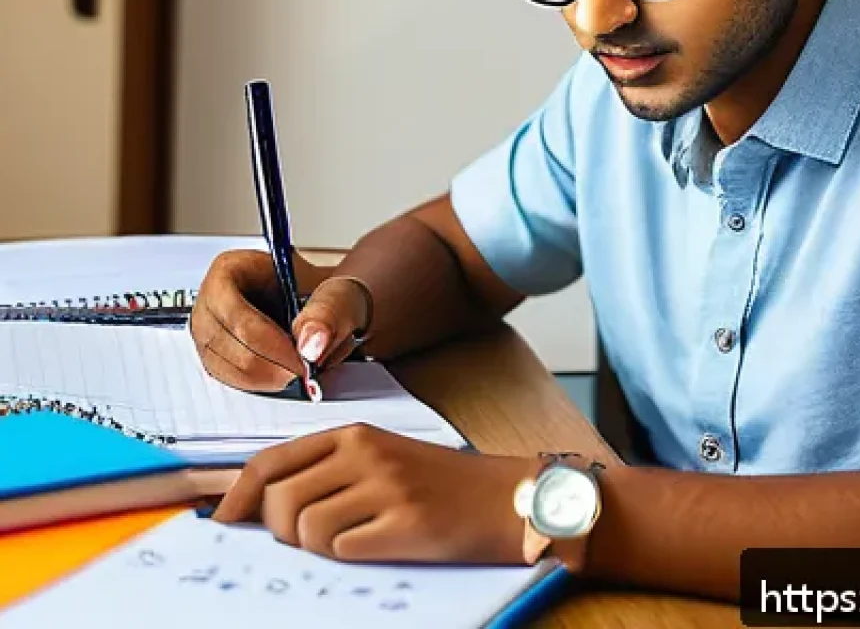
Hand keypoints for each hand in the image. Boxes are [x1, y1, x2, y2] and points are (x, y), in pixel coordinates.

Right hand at [190, 249, 362, 391]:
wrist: (316, 302)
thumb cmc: (319, 290)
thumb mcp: (333, 290)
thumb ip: (328, 312)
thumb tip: (312, 344)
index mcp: (230, 271)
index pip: (239, 316)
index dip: (270, 344)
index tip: (301, 361)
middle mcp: (209, 300)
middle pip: (225, 344)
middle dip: (268, 365)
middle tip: (303, 372)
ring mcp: (206, 329)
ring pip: (223, 366)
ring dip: (263, 378)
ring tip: (295, 373)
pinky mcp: (213, 353)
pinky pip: (225, 378)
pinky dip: (256, 384)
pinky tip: (280, 376)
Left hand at [212, 424, 532, 564]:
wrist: (503, 497)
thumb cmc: (437, 483)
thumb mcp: (379, 458)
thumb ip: (324, 471)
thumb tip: (257, 510)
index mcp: (352, 434)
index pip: (269, 462)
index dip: (236, 499)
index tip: (222, 526)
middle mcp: (363, 454)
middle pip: (279, 501)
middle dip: (277, 532)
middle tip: (304, 540)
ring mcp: (384, 487)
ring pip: (305, 531)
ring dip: (316, 547)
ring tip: (350, 540)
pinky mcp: (403, 524)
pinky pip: (341, 552)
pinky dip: (347, 558)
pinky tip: (374, 546)